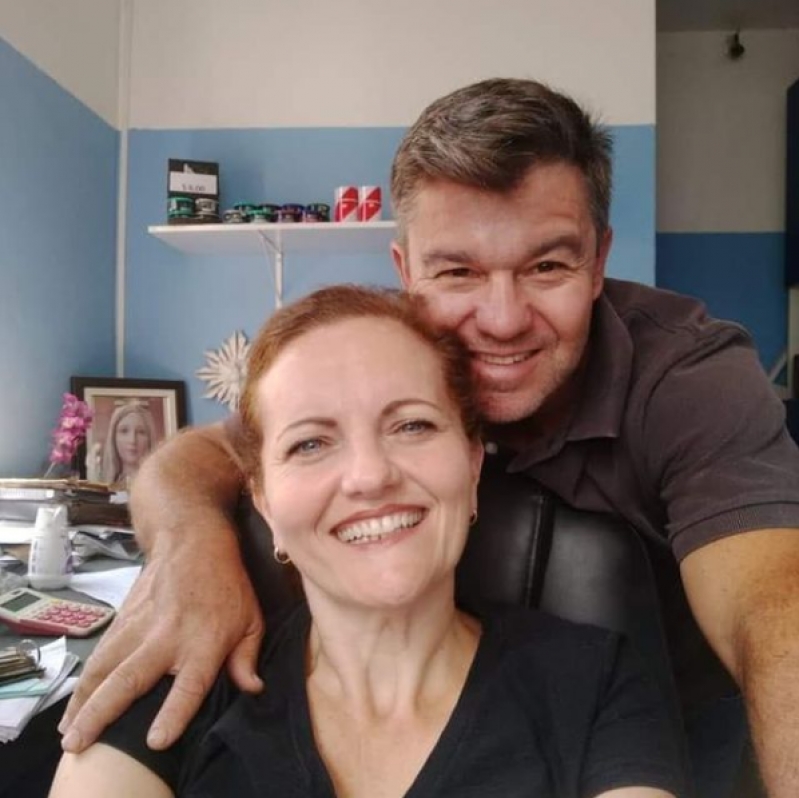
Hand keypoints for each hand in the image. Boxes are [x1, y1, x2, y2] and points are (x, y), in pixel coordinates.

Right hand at [58, 548, 264, 752]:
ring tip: (70, 733)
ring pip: (105, 667)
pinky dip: (84, 681)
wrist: (192, 541)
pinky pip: (100, 655)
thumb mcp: (250, 618)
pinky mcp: (122, 619)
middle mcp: (167, 637)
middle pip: (130, 678)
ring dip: (83, 701)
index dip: (174, 712)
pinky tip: (74, 705)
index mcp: (204, 641)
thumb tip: (252, 689)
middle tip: (82, 742)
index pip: (189, 683)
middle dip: (103, 713)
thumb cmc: (227, 584)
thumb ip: (247, 657)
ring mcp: (140, 626)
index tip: (156, 740)